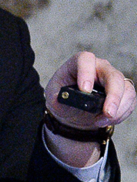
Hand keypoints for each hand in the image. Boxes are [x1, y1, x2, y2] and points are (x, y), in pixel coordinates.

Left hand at [43, 51, 135, 166]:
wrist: (73, 110)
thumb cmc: (62, 98)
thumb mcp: (53, 98)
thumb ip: (57, 98)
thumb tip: (64, 99)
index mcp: (79, 63)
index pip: (86, 60)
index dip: (86, 72)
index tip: (85, 90)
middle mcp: (100, 67)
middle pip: (113, 76)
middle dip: (113, 96)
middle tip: (107, 113)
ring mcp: (113, 78)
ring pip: (126, 89)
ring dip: (118, 108)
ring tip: (101, 121)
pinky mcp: (123, 91)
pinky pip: (130, 100)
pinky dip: (121, 113)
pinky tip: (108, 120)